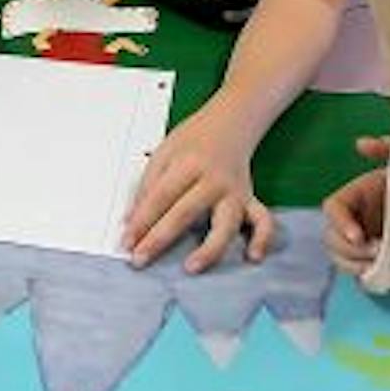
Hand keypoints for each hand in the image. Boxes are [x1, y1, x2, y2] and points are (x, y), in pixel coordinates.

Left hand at [121, 110, 272, 272]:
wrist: (230, 124)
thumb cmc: (194, 141)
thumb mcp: (163, 154)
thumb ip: (147, 187)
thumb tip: (131, 222)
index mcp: (189, 164)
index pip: (160, 197)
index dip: (140, 221)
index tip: (126, 242)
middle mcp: (214, 180)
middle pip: (185, 212)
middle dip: (160, 238)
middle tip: (140, 259)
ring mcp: (236, 192)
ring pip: (226, 223)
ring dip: (210, 248)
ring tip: (192, 267)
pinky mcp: (251, 200)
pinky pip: (263, 221)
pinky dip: (262, 240)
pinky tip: (252, 257)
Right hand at [320, 135, 389, 272]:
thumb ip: (385, 149)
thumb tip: (360, 144)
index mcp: (356, 197)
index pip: (333, 209)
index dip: (340, 224)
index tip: (360, 236)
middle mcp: (354, 221)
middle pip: (331, 240)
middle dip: (348, 251)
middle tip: (376, 254)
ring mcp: (364, 243)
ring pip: (342, 260)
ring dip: (356, 266)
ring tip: (380, 265)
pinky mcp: (376, 261)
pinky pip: (361, 274)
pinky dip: (368, 277)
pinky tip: (385, 274)